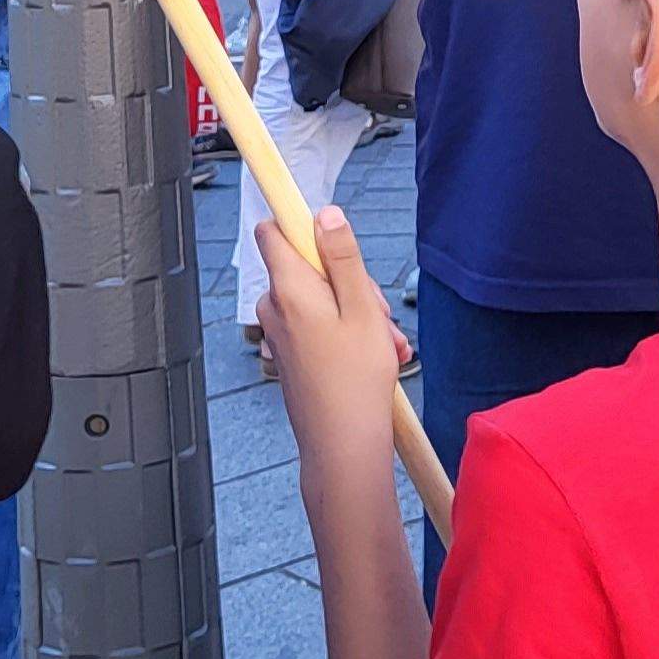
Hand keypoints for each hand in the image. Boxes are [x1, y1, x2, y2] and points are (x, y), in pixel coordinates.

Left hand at [256, 208, 404, 462]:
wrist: (341, 445)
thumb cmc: (355, 382)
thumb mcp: (363, 308)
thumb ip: (343, 256)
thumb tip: (324, 214)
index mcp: (289, 288)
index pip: (273, 231)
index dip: (301, 224)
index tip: (328, 232)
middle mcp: (275, 307)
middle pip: (307, 267)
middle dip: (348, 280)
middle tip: (379, 313)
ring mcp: (280, 332)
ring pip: (318, 299)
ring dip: (354, 312)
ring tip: (385, 343)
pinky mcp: (290, 353)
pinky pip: (315, 326)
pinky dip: (343, 334)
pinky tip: (373, 357)